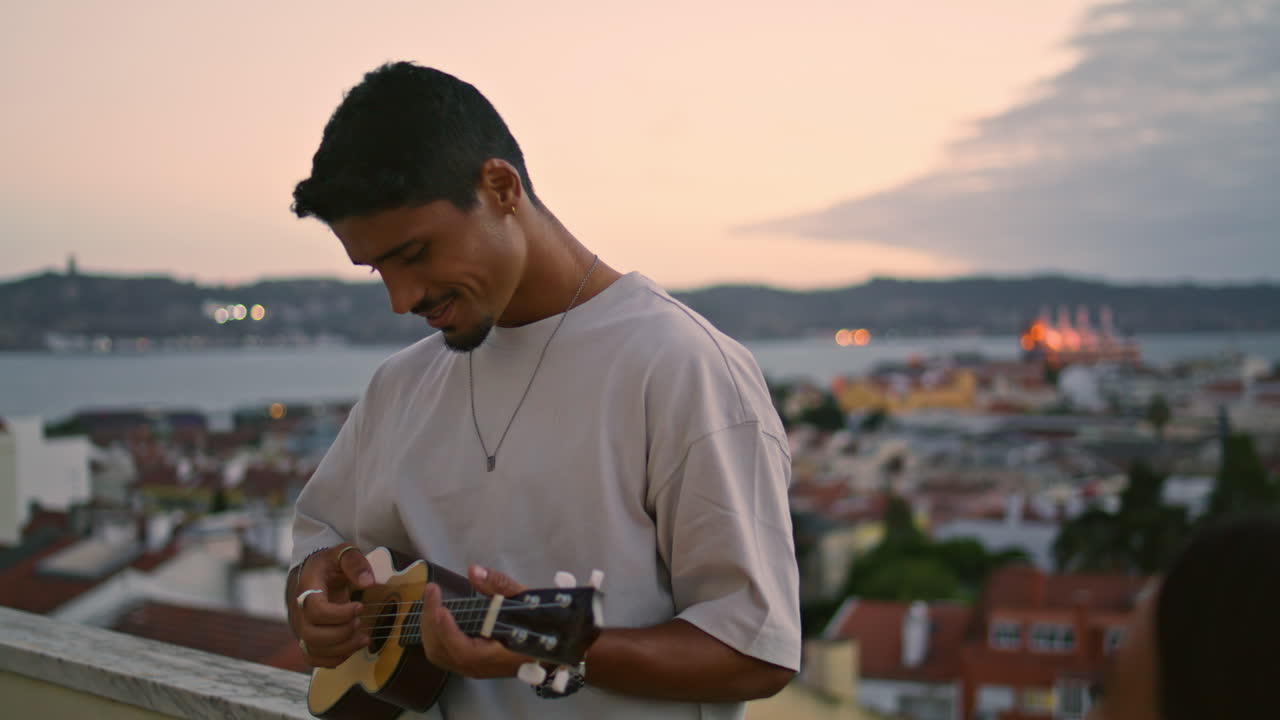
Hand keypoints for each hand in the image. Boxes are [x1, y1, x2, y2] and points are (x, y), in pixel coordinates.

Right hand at [293, 545, 375, 667]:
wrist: (310, 573)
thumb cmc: (328, 565)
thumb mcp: (342, 554)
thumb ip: (355, 563)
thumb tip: (368, 582)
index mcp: (306, 589)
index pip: (316, 610)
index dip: (340, 614)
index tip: (360, 606)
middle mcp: (298, 612)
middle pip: (312, 635)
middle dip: (342, 633)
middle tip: (359, 621)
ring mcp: (299, 627)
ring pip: (313, 650)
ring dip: (342, 649)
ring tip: (363, 637)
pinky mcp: (304, 638)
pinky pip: (312, 658)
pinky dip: (333, 659)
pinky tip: (351, 647)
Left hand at [418, 565, 529, 678]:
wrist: (550, 649)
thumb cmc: (540, 625)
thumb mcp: (525, 601)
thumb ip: (499, 586)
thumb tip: (474, 570)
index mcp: (494, 657)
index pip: (462, 649)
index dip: (447, 629)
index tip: (441, 605)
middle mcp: (478, 666)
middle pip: (441, 650)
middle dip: (431, 620)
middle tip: (432, 590)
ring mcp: (471, 667)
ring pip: (438, 653)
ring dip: (430, 626)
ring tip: (432, 599)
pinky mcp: (468, 662)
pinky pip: (442, 652)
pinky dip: (435, 633)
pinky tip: (437, 613)